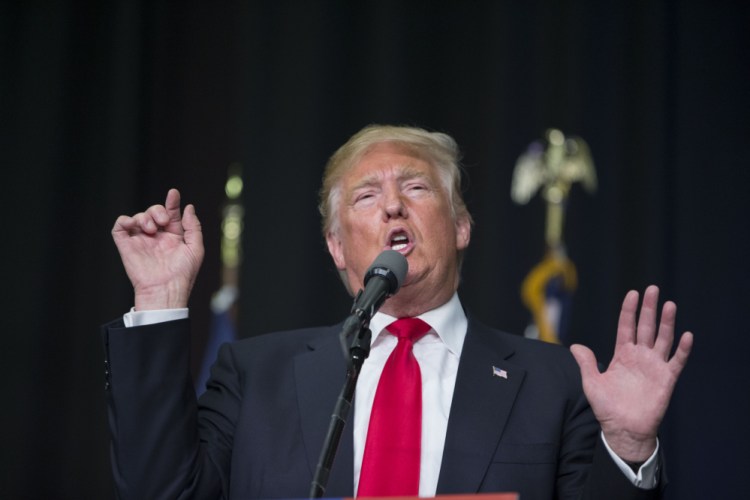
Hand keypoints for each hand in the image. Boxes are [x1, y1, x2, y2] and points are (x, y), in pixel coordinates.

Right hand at [112, 189, 204, 309]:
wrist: (166, 289)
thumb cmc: (182, 274)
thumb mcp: (195, 248)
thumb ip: (193, 226)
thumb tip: (189, 207)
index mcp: (173, 237)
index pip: (171, 214)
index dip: (172, 202)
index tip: (173, 194)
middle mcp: (157, 237)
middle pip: (154, 212)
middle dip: (158, 210)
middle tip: (163, 221)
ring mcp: (141, 240)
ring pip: (138, 216)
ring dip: (145, 216)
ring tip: (152, 229)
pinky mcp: (126, 245)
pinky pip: (120, 226)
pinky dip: (125, 220)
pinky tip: (135, 225)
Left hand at [570, 285, 692, 461]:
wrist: (623, 430)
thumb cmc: (607, 408)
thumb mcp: (591, 383)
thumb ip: (586, 363)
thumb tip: (575, 346)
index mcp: (622, 355)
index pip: (627, 327)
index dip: (629, 310)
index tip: (632, 293)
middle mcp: (640, 356)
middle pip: (646, 327)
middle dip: (649, 308)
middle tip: (652, 289)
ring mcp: (654, 366)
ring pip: (662, 339)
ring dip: (666, 323)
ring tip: (669, 305)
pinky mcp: (666, 379)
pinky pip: (676, 361)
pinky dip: (682, 349)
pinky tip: (686, 335)